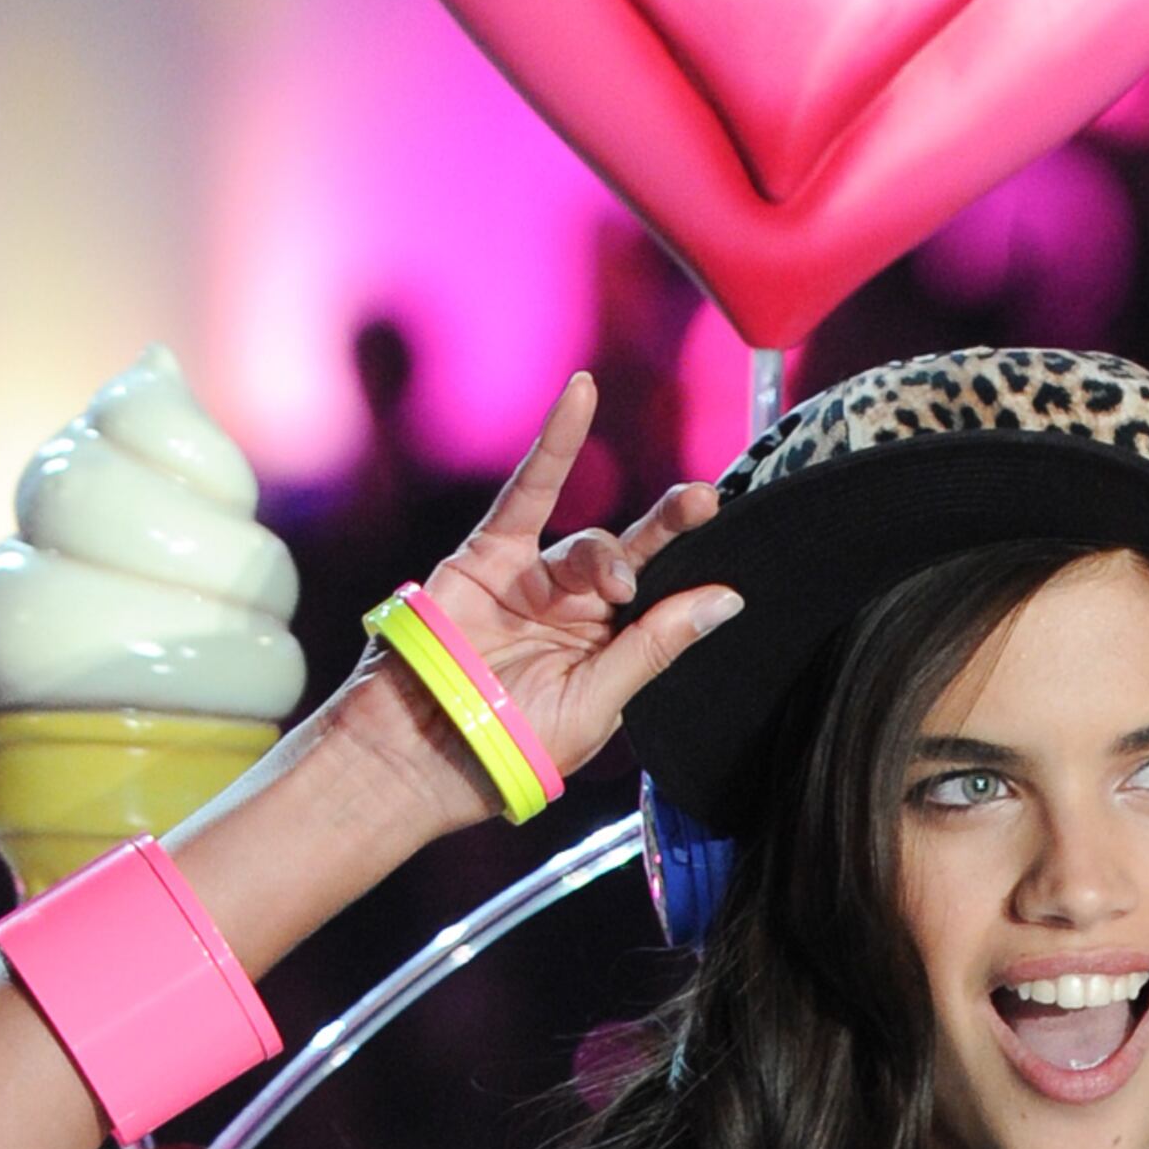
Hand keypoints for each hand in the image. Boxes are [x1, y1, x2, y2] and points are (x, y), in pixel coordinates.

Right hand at [359, 371, 736, 813]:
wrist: (423, 752)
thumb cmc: (512, 746)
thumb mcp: (600, 702)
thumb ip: (656, 645)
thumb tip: (726, 600)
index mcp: (608, 651)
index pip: (662, 602)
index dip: (692, 577)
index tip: (726, 572)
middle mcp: (575, 612)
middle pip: (635, 555)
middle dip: (670, 527)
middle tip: (702, 502)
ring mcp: (534, 581)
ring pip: (587, 541)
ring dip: (606, 556)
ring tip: (613, 586)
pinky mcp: (491, 555)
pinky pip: (528, 492)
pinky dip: (555, 442)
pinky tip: (581, 397)